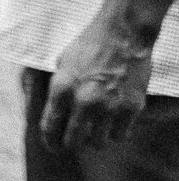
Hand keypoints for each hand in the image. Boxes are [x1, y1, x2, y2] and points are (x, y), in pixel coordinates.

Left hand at [42, 17, 154, 151]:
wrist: (122, 35)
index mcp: (61, 88)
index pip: (50, 126)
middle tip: (73, 142)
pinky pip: (120, 136)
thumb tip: (52, 110)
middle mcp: (84, 101)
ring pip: (98, 143)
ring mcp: (109, 107)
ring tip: (94, 129)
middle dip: (71, 144)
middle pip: (74, 141)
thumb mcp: (61, 63)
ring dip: (95, 139)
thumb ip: (58, 89)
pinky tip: (112, 123)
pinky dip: (115, 133)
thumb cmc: (88, 45)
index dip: (49, 140)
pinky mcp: (131, 109)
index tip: (52, 146)